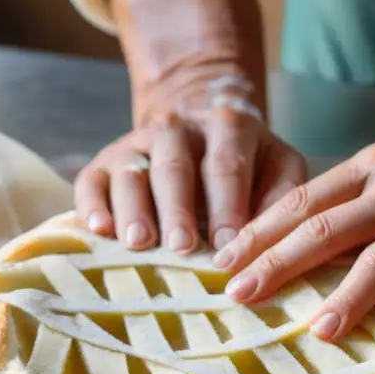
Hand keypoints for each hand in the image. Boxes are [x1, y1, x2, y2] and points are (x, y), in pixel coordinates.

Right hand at [73, 78, 305, 251]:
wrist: (196, 126)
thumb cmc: (246, 165)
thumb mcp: (276, 167)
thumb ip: (282, 197)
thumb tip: (280, 242)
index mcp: (227, 127)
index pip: (226, 166)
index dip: (227, 206)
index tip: (228, 247)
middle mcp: (177, 129)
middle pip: (175, 167)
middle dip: (178, 209)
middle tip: (182, 247)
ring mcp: (136, 144)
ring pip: (131, 173)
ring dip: (134, 209)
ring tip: (140, 244)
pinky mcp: (104, 162)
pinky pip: (91, 181)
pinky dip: (92, 205)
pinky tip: (98, 230)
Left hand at [211, 133, 374, 356]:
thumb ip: (350, 207)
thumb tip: (283, 250)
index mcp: (372, 169)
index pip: (303, 201)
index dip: (259, 232)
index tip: (219, 264)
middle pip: (330, 229)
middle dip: (280, 264)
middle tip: (241, 298)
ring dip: (351, 297)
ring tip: (320, 332)